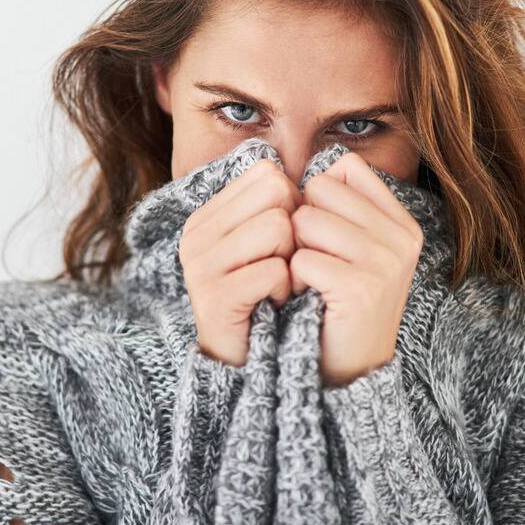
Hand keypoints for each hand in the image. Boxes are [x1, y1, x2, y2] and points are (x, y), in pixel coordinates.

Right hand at [180, 159, 302, 366]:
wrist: (252, 360)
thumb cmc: (270, 294)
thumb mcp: (273, 241)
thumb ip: (283, 202)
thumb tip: (327, 165)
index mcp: (209, 214)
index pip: (268, 174)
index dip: (292, 205)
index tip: (284, 241)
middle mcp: (197, 233)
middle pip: (276, 195)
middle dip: (294, 231)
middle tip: (283, 264)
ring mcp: (200, 265)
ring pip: (277, 228)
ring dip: (291, 261)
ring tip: (278, 284)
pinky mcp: (213, 298)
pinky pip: (273, 271)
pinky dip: (285, 289)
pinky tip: (274, 303)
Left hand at [288, 152, 423, 386]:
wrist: (350, 371)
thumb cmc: (340, 302)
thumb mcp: (355, 248)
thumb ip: (340, 207)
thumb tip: (297, 171)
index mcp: (403, 223)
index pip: (345, 168)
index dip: (319, 195)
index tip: (325, 234)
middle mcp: (402, 238)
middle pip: (321, 190)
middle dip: (302, 222)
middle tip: (314, 261)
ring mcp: (386, 263)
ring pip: (307, 221)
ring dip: (296, 252)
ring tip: (311, 279)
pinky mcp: (361, 288)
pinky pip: (302, 259)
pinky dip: (293, 279)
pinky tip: (307, 297)